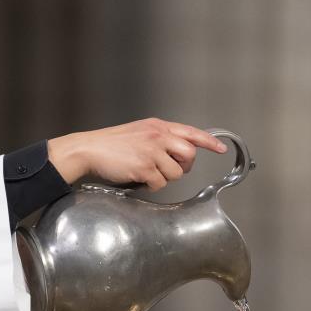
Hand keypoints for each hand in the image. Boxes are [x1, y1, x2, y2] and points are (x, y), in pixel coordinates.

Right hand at [47, 119, 226, 190]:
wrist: (90, 149)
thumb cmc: (112, 144)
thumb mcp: (140, 132)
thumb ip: (160, 138)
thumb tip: (180, 150)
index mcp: (158, 126)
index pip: (191, 132)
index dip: (208, 141)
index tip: (220, 148)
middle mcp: (158, 136)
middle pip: (189, 155)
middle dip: (183, 166)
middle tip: (169, 168)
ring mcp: (152, 151)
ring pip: (175, 173)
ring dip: (163, 178)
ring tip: (146, 171)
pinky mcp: (144, 167)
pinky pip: (159, 184)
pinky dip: (150, 184)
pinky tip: (138, 177)